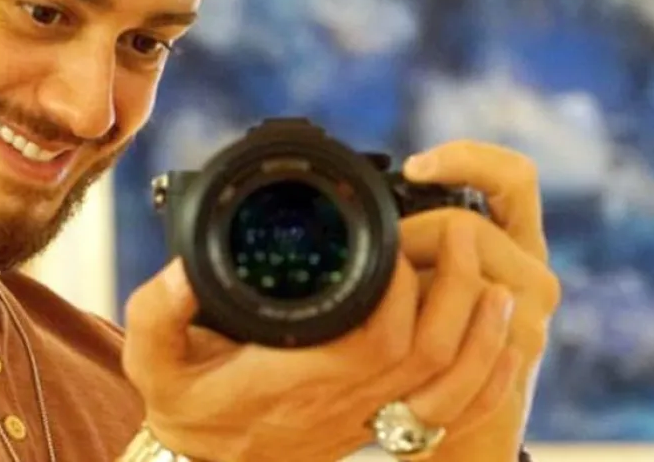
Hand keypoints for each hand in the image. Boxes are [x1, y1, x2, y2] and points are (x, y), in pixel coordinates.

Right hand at [121, 208, 516, 460]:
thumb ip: (158, 313)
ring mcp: (367, 417)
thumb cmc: (185, 405)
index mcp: (297, 378)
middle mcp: (343, 402)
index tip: (395, 237)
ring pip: (450, 384)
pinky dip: (487, 378)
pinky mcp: (380, 425)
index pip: (373, 338)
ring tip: (492, 275)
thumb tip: (182, 270)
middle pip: (428, 353)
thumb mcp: (152, 361)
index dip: (399, 289)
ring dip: (482, 330)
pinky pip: (453, 413)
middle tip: (456, 230)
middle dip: (454, 288)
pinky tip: (501, 341)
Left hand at [398, 141, 562, 457]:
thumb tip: (375, 203)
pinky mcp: (514, 353)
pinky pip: (463, 318)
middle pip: (468, 226)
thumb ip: (423, 237)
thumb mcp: (432, 274)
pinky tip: (402, 327)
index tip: (415, 167)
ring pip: (462, 268)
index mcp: (519, 240)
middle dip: (411, 237)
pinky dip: (423, 313)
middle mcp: (533, 272)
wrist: (462, 426)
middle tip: (381, 260)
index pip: (515, 176)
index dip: (469, 159)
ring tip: (389, 299)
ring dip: (411, 279)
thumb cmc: (435, 341)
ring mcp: (529, 315)